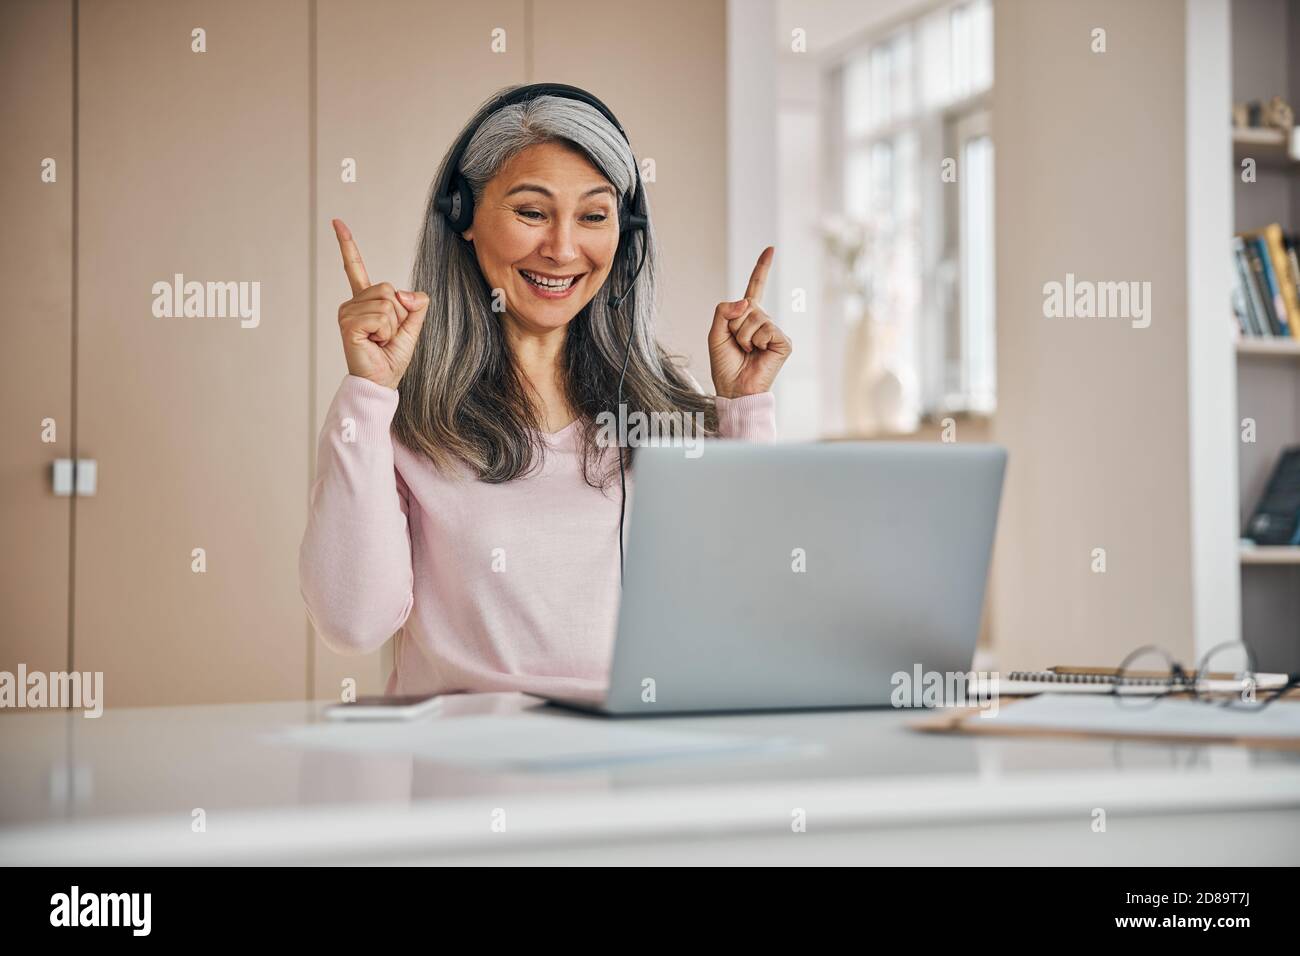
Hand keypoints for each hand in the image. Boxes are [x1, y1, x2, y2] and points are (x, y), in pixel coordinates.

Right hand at [332, 218, 428, 389]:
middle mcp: (353, 303)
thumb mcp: (412, 326)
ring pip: (387, 302)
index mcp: (366, 301)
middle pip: (388, 289)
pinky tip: (374, 342)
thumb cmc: (392, 357)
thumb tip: (404, 293)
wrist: (382, 381)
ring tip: (380, 340)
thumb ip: (416, 304)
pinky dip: (386, 331)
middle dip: (399, 314)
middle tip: (387, 335)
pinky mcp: (348, 323)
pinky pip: (380, 316)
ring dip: (392, 326)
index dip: (347, 244)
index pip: (355, 267)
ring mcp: (348, 312)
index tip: (336, 222)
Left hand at [708, 246, 791, 398]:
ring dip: (743, 336)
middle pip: (746, 305)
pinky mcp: (784, 342)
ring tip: (746, 351)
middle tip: (737, 345)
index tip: (771, 249)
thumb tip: (747, 301)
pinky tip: (758, 354)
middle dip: (734, 325)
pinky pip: (766, 329)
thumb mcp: (715, 334)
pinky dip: (756, 342)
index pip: (755, 287)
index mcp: (747, 317)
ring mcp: (774, 331)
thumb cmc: (725, 365)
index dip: (762, 268)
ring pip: (755, 317)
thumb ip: (723, 311)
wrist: (735, 389)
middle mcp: (763, 321)